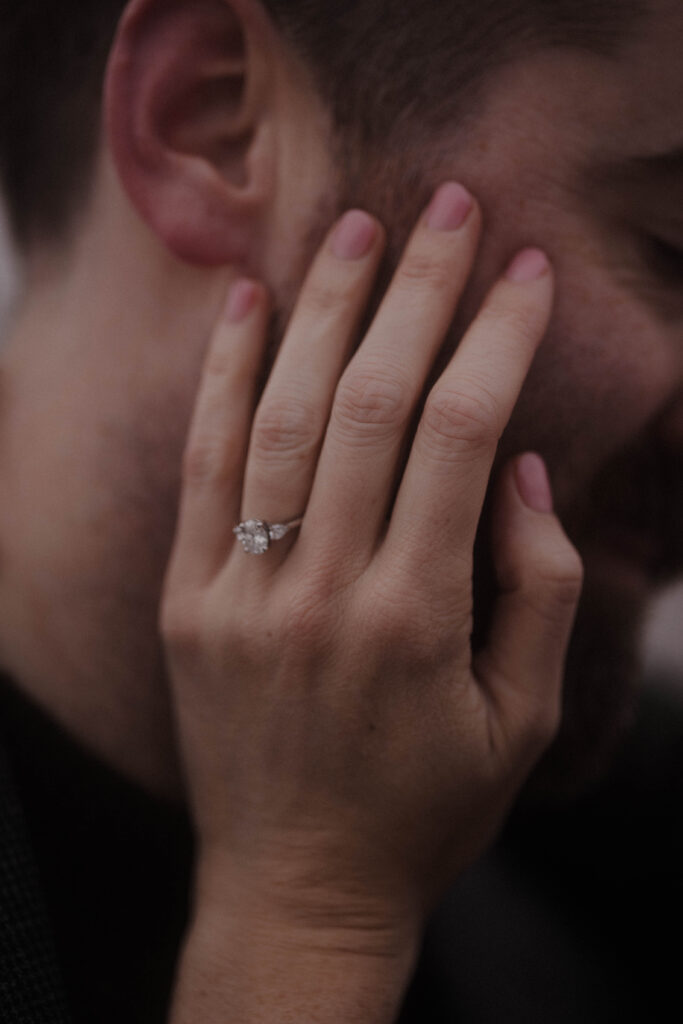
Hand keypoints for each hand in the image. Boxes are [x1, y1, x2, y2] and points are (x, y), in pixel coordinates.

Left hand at [161, 183, 582, 943]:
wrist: (296, 887)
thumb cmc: (424, 810)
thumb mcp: (521, 724)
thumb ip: (538, 593)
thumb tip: (519, 468)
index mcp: (417, 621)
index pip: (463, 436)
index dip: (498, 339)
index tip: (525, 273)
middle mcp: (324, 592)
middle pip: (375, 404)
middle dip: (420, 293)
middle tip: (449, 207)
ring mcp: (242, 593)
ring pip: (283, 418)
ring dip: (326, 313)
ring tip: (358, 230)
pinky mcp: (187, 602)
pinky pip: (201, 467)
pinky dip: (222, 377)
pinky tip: (247, 303)